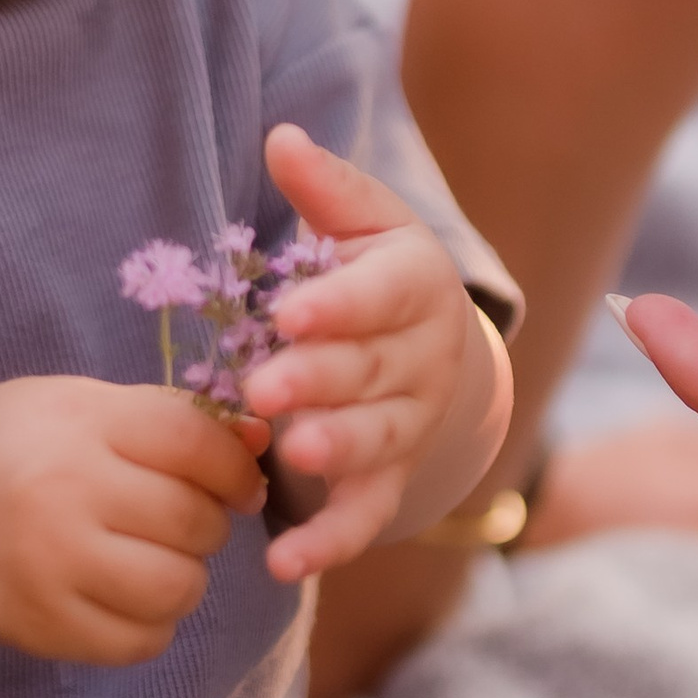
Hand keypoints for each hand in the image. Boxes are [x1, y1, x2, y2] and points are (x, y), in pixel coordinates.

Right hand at [0, 375, 268, 663]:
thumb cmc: (9, 451)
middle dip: (209, 524)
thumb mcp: (73, 406)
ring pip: (177, 586)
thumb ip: (165, 418)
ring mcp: (49, 565)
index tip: (239, 483)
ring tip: (155, 560)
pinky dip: (153, 624)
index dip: (236, 467)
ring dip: (185, 577)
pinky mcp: (42, 626)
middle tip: (185, 522)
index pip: (194, 443)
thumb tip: (263, 440)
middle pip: (193, 519)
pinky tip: (126, 597)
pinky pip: (142, 640)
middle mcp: (61, 490)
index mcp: (75, 422)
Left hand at [242, 123, 502, 582]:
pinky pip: (367, 512)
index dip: (341, 305)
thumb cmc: (376, 272)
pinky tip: (283, 560)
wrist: (432, 347)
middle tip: (265, 388)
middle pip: (373, 371)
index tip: (292, 311)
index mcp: (417, 286)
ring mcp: (412, 423)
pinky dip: (331, 541)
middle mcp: (424, 359)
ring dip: (338, 450)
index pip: (384, 294)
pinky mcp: (392, 477)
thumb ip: (324, 187)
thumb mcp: (362, 221)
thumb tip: (282, 138)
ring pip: (379, 440)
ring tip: (297, 455)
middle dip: (321, 380)